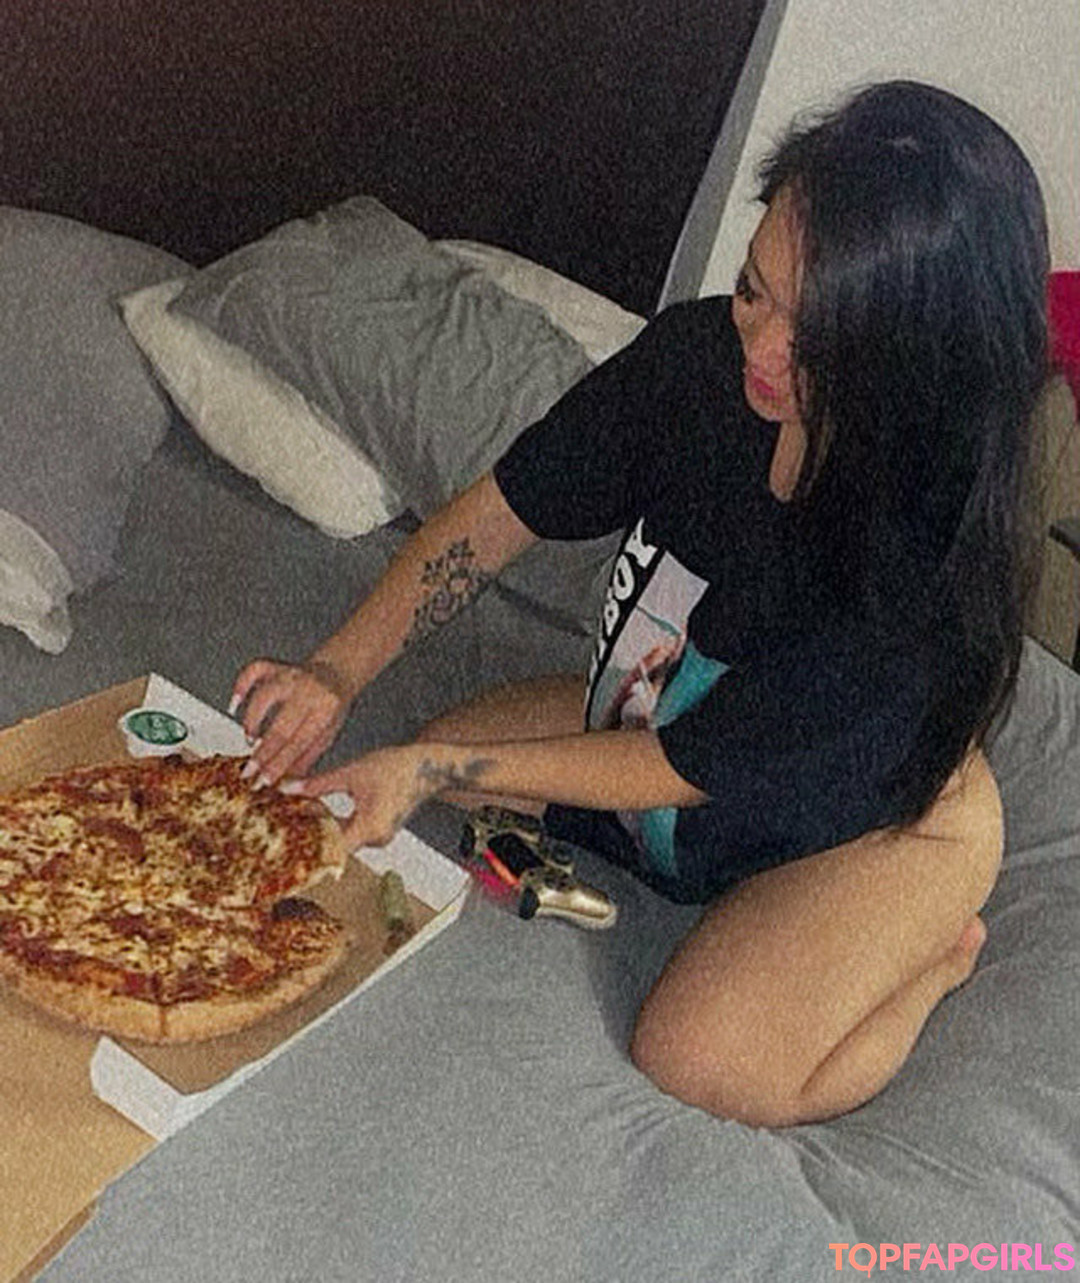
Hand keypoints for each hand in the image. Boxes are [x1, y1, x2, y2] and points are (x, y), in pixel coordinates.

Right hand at [231, 658, 351, 785]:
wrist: (338, 672)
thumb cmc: (331, 707)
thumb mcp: (327, 734)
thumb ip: (305, 759)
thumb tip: (283, 785)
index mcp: (326, 709)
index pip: (297, 743)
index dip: (277, 765)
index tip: (262, 782)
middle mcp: (308, 690)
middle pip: (279, 726)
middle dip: (261, 754)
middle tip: (247, 773)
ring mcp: (290, 675)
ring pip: (263, 697)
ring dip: (251, 722)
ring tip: (249, 739)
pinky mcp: (276, 666)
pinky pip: (253, 671)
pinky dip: (240, 686)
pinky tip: (234, 705)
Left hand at [283, 745, 438, 850]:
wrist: (427, 766)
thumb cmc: (397, 768)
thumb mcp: (351, 773)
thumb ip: (318, 784)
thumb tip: (291, 789)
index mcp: (368, 828)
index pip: (331, 850)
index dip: (307, 848)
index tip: (288, 845)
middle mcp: (375, 838)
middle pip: (335, 845)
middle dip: (311, 836)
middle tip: (287, 828)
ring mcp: (379, 835)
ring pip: (344, 839)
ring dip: (324, 829)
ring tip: (301, 818)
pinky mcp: (381, 828)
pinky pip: (354, 833)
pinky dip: (338, 825)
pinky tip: (323, 813)